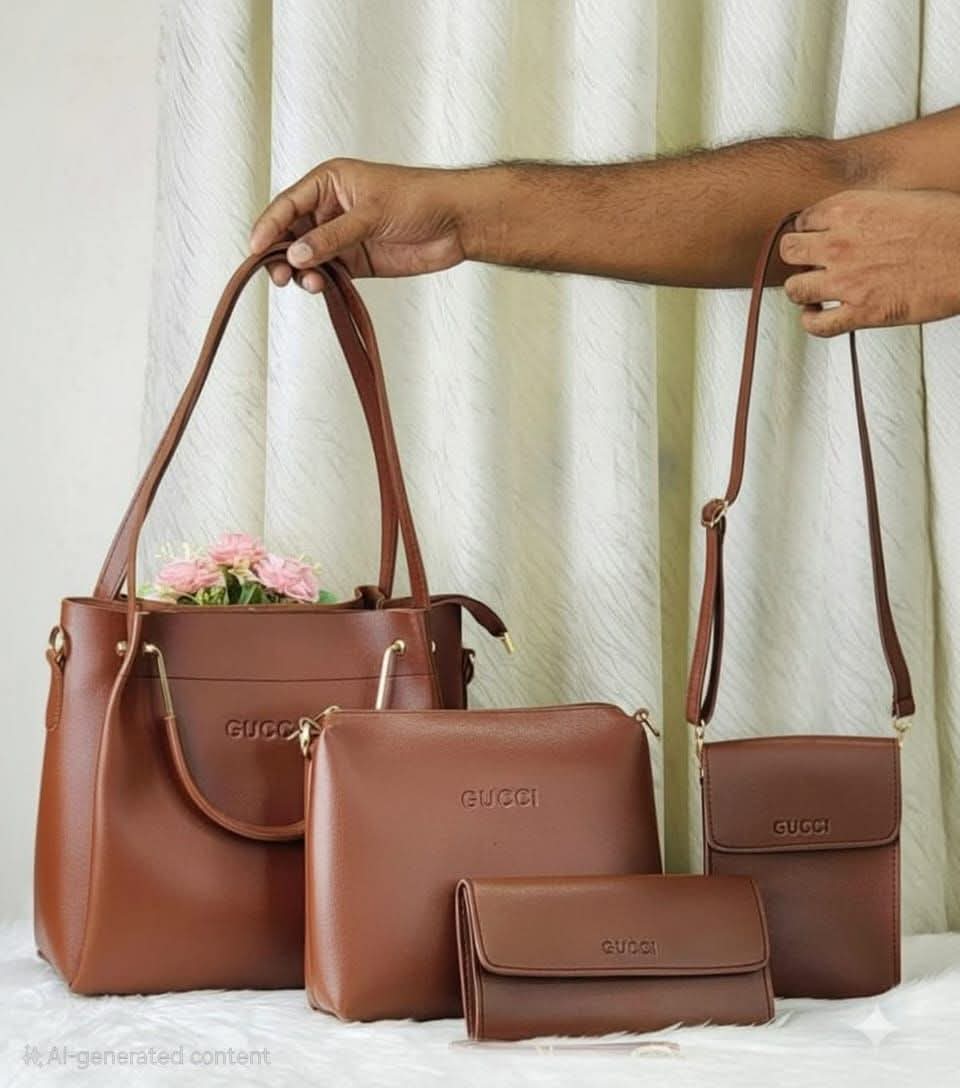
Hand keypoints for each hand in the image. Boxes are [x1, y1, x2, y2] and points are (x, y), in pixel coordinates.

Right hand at [250, 159, 470, 290]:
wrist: (456, 222)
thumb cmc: (418, 199)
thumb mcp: (370, 213)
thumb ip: (332, 236)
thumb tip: (296, 254)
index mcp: (328, 183)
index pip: (287, 204)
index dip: (269, 226)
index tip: (255, 249)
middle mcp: (330, 209)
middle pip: (291, 234)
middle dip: (281, 255)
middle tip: (279, 276)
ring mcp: (342, 237)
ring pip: (307, 257)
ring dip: (301, 272)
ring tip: (309, 283)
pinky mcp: (356, 262)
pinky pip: (327, 273)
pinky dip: (319, 282)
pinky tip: (320, 287)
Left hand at [779, 189, 959, 335]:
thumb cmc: (950, 225)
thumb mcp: (902, 198)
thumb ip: (870, 210)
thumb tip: (859, 220)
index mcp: (851, 208)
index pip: (804, 219)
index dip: (808, 230)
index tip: (814, 236)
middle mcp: (841, 243)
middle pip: (789, 251)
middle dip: (797, 258)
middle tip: (808, 263)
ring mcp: (847, 280)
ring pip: (794, 289)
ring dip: (801, 291)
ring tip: (812, 292)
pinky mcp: (861, 312)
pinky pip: (816, 325)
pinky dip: (812, 323)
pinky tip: (819, 317)